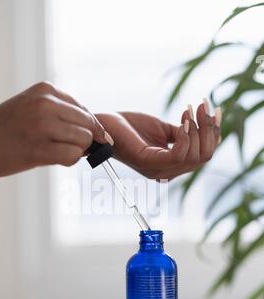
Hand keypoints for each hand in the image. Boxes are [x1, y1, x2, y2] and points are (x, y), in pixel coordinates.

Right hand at [0, 82, 107, 176]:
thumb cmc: (5, 128)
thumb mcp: (32, 107)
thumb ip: (62, 115)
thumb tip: (98, 135)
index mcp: (46, 91)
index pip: (84, 111)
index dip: (90, 129)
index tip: (88, 140)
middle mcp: (46, 104)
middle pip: (89, 126)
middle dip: (85, 140)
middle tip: (68, 148)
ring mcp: (42, 126)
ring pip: (84, 140)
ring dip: (76, 151)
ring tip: (55, 152)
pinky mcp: (38, 149)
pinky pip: (73, 156)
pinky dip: (69, 160)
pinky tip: (52, 159)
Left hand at [96, 100, 220, 180]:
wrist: (106, 124)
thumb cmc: (132, 127)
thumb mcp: (164, 130)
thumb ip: (183, 134)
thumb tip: (205, 128)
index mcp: (171, 166)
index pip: (202, 156)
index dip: (213, 135)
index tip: (213, 111)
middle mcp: (166, 172)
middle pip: (202, 158)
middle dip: (209, 130)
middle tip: (204, 106)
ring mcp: (157, 169)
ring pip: (193, 157)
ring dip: (198, 130)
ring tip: (192, 109)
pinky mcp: (148, 162)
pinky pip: (177, 154)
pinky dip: (186, 136)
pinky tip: (184, 120)